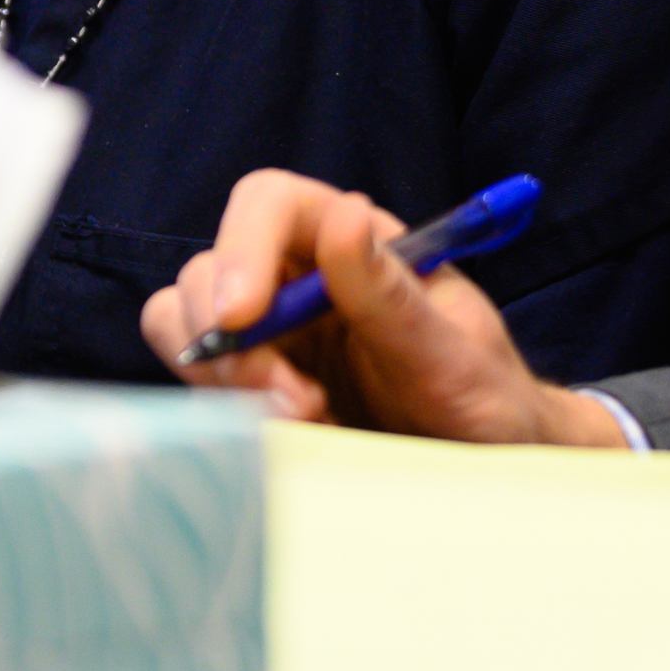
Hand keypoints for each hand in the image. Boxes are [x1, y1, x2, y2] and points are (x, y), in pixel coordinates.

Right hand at [142, 169, 624, 444]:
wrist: (487, 467)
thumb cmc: (485, 397)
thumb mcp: (452, 351)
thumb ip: (388, 292)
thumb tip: (341, 213)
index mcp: (353, 240)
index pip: (269, 203)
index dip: (241, 247)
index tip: (242, 318)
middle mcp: (298, 275)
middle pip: (208, 269)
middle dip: (231, 337)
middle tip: (293, 401)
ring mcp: (270, 331)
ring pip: (182, 320)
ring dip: (224, 376)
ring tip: (303, 419)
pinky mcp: (253, 384)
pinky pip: (197, 380)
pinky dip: (226, 410)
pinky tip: (294, 435)